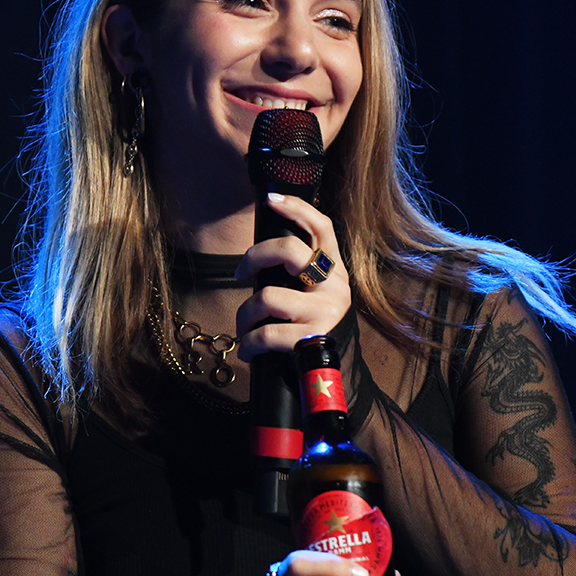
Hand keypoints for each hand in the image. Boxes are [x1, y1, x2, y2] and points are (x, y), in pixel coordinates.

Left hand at [234, 193, 350, 359]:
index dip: (297, 207)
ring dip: (245, 315)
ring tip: (244, 327)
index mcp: (335, 271)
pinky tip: (249, 350)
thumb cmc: (314, 330)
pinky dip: (249, 343)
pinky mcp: (312, 338)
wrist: (333, 376)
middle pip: (289, 250)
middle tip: (240, 273)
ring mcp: (325, 311)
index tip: (271, 199)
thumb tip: (260, 258)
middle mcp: (334, 286)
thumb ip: (298, 275)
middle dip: (254, 257)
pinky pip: (265, 334)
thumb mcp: (315, 296)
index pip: (321, 227)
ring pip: (267, 297)